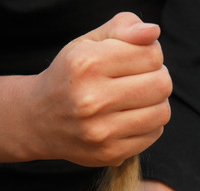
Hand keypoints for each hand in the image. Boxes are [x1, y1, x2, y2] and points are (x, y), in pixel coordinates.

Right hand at [24, 12, 171, 166]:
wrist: (38, 121)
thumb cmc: (69, 78)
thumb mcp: (87, 43)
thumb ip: (121, 28)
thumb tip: (153, 32)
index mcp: (87, 65)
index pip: (152, 55)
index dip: (151, 55)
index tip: (138, 61)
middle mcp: (92, 100)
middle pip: (161, 85)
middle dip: (158, 78)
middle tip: (142, 81)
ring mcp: (100, 132)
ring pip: (162, 113)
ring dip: (157, 103)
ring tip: (139, 100)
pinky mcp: (108, 153)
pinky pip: (152, 135)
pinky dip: (149, 125)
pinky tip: (131, 119)